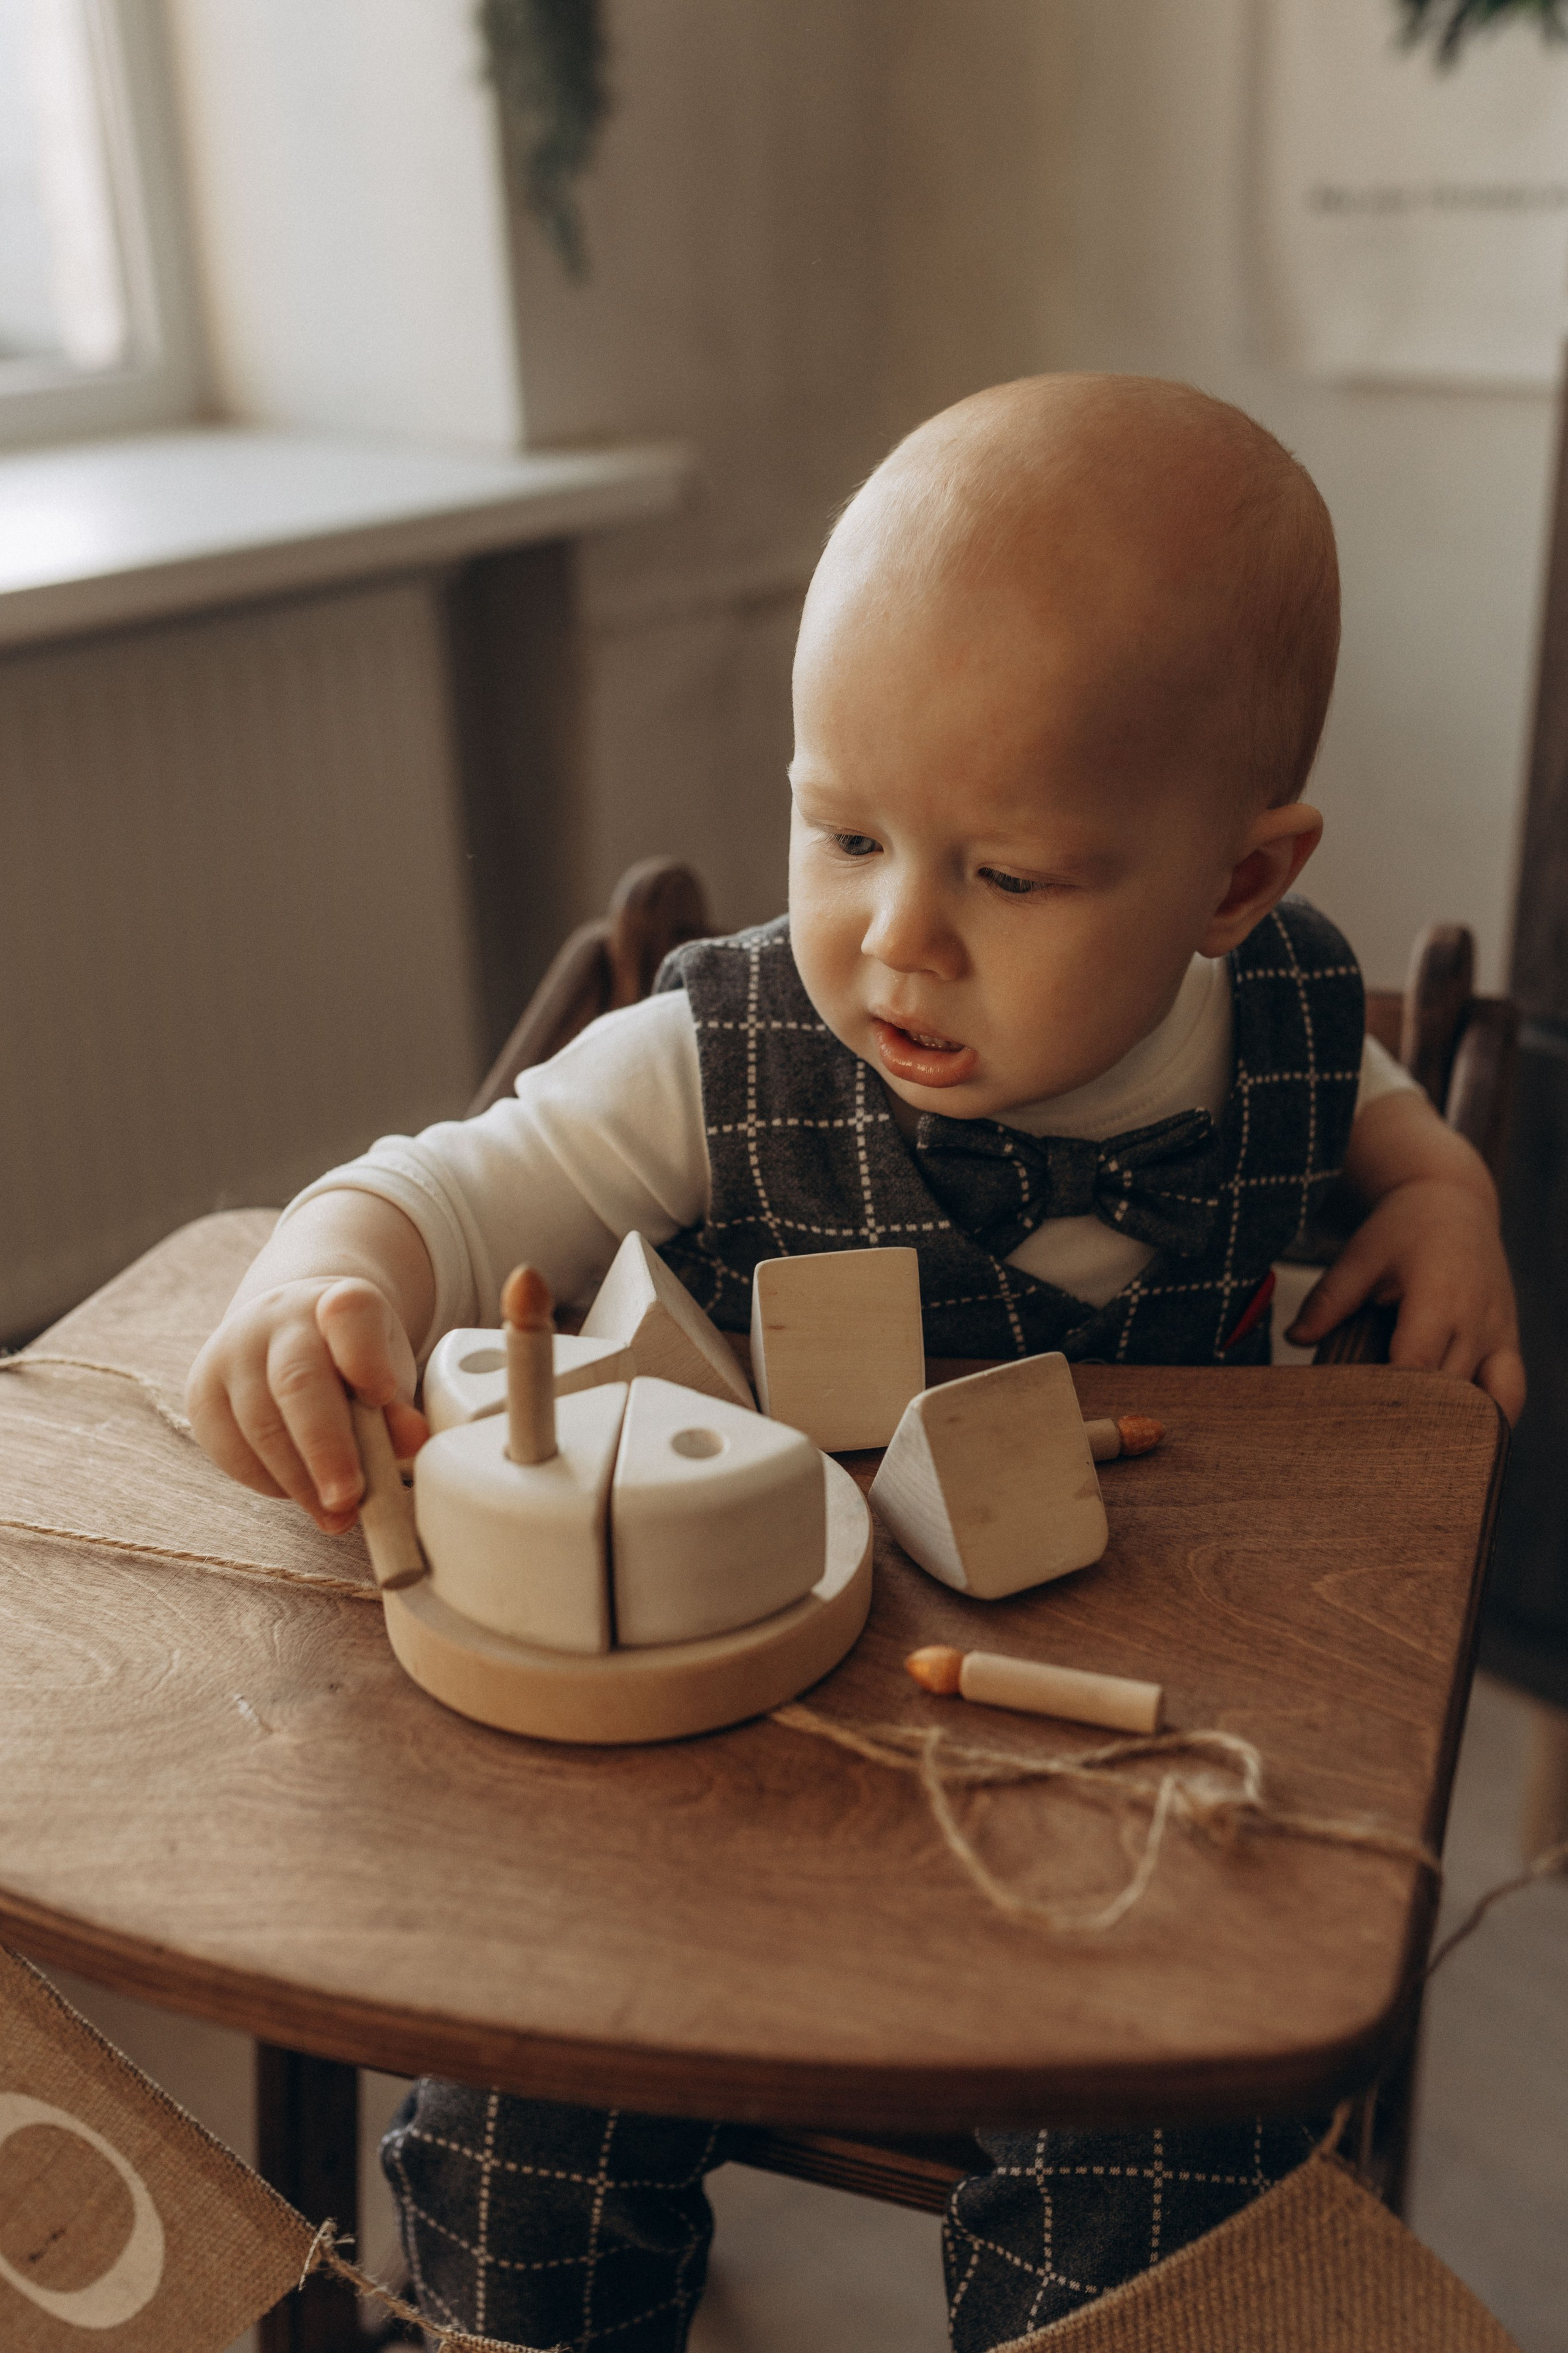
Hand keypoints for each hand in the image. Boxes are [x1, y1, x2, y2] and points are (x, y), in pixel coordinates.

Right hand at [186, 1276, 428, 1531]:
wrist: (290, 1330)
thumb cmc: (351, 1361)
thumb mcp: (386, 1373)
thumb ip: (399, 1409)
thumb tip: (412, 1441)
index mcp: (338, 1303)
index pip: (350, 1314)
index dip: (365, 1356)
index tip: (381, 1395)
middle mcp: (278, 1317)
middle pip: (298, 1382)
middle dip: (326, 1449)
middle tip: (349, 1498)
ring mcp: (231, 1351)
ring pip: (261, 1425)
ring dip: (300, 1481)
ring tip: (335, 1513)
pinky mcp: (202, 1392)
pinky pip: (230, 1449)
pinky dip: (269, 1482)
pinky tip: (299, 1492)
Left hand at [1285, 1177, 1524, 1423]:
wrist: (1454, 1203)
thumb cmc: (1402, 1228)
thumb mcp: (1360, 1256)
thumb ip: (1329, 1300)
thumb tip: (1294, 1339)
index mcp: (1439, 1297)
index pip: (1418, 1365)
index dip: (1391, 1398)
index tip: (1359, 1422)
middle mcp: (1477, 1320)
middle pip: (1451, 1394)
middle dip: (1415, 1420)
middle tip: (1375, 1445)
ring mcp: (1499, 1334)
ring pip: (1486, 1403)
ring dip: (1455, 1426)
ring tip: (1414, 1445)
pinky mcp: (1509, 1342)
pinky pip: (1509, 1394)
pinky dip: (1487, 1418)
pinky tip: (1454, 1433)